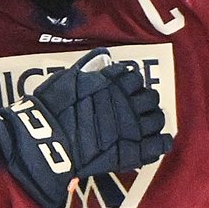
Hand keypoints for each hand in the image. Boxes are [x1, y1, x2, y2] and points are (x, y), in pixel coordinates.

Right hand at [0, 48, 173, 207]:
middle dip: (145, 101)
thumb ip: (87, 67)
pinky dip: (161, 142)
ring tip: (146, 125)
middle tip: (137, 108)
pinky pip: (159, 145)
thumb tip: (101, 55)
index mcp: (114, 84)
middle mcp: (127, 103)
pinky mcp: (132, 151)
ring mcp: (132, 128)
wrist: (48, 140)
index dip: (132, 85)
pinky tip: (158, 142)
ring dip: (153, 119)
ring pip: (157, 118)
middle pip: (151, 97)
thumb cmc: (53, 108)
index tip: (127, 90)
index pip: (135, 78)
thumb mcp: (68, 79)